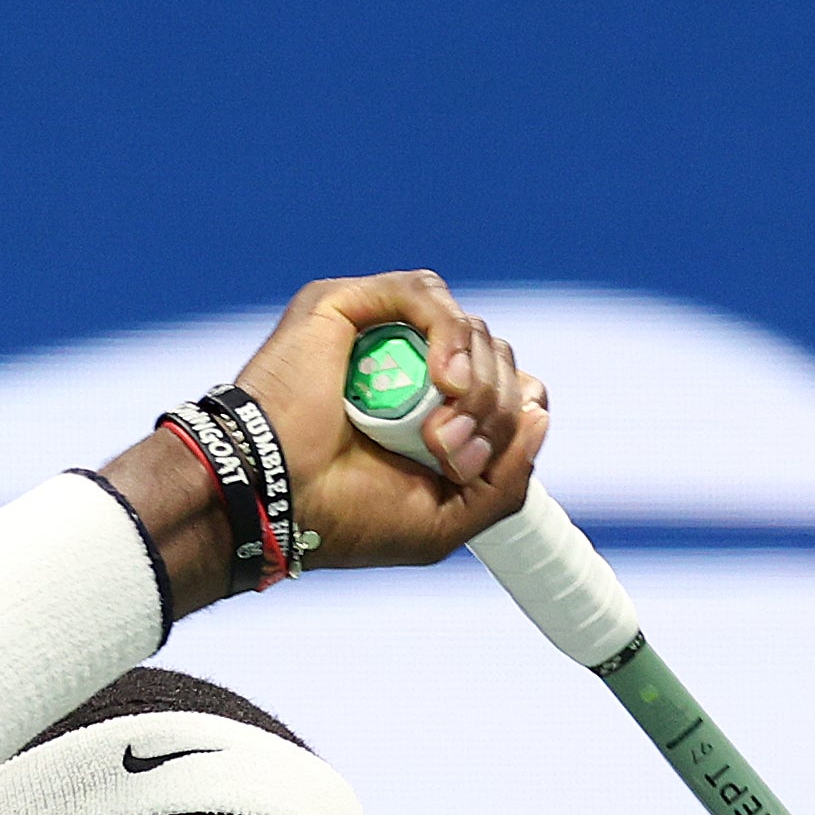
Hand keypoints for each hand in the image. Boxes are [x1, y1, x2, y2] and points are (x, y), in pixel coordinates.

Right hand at [227, 270, 549, 571]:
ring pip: (471, 326)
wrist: (274, 502)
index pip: (506, 382)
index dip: (515, 410)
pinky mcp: (347, 303)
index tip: (487, 457)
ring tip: (436, 435)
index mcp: (427, 409)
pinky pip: (426, 294)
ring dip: (475, 386)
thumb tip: (539, 412)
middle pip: (498, 355)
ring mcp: (376, 331)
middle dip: (493, 411)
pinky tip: (443, 380)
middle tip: (450, 455)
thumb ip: (505, 481)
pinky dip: (449, 335)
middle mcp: (405, 364)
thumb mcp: (445, 520)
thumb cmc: (344, 519)